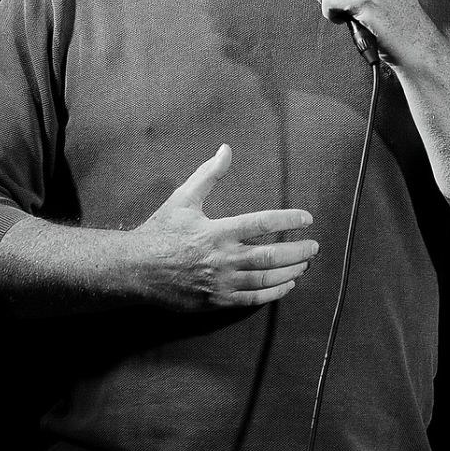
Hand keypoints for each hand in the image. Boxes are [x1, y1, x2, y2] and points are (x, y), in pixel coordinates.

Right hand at [132, 145, 316, 310]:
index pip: (262, 223)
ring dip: (290, 271)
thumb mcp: (183, 199)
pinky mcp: (216, 301)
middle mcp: (222, 258)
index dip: (288, 220)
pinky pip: (252, 299)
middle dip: (297, 251)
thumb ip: (209, 175)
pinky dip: (273, 293)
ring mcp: (220, 282)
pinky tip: (287, 285)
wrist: (134, 269)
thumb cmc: (160, 232)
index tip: (307, 219)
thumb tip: (226, 149)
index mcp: (217, 231)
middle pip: (270, 256)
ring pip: (264, 279)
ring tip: (304, 265)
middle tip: (314, 247)